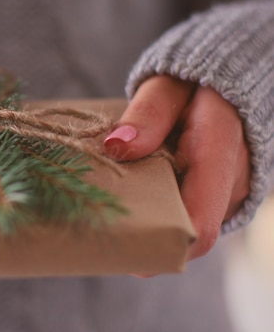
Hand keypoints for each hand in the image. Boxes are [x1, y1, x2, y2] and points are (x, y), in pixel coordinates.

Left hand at [104, 75, 249, 260]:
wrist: (222, 85)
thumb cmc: (191, 85)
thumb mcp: (167, 87)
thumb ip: (148, 115)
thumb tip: (116, 146)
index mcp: (221, 157)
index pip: (200, 227)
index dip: (162, 246)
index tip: (120, 245)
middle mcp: (230, 185)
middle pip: (186, 233)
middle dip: (145, 232)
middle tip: (99, 220)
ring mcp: (224, 195)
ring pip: (184, 224)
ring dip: (149, 218)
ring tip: (111, 202)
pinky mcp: (212, 196)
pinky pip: (184, 212)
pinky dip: (157, 207)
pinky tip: (130, 194)